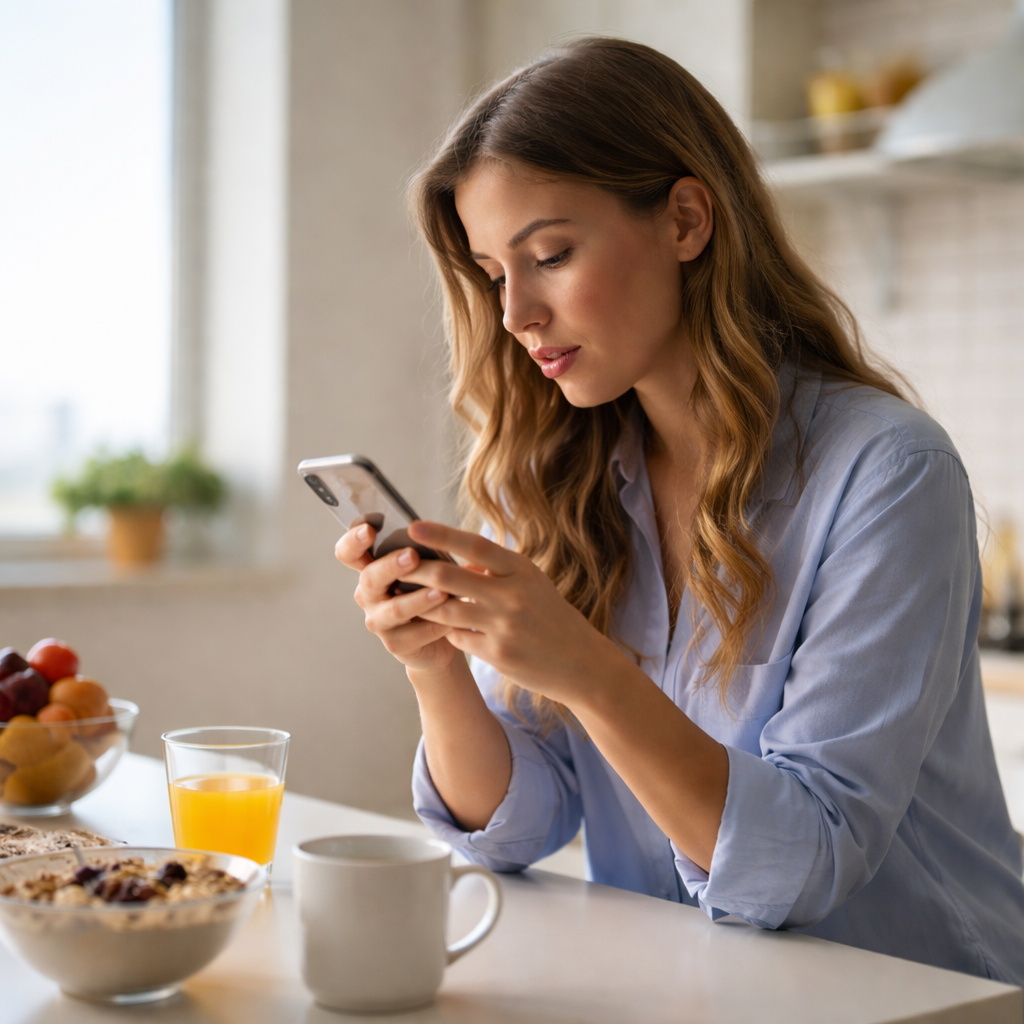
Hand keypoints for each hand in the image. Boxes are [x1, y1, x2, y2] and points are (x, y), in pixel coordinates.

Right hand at [334, 524, 458, 674]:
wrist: (442, 638)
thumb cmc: (432, 593)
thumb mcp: (430, 569)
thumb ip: (428, 554)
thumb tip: (440, 534)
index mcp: (372, 569)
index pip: (349, 553)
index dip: (354, 541)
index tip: (369, 530)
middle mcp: (369, 595)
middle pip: (370, 578)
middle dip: (391, 565)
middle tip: (413, 556)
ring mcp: (378, 621)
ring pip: (395, 609)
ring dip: (419, 599)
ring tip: (442, 592)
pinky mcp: (394, 644)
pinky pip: (413, 635)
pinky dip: (434, 627)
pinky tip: (452, 622)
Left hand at [396, 521, 629, 706]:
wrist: (582, 664)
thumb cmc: (552, 617)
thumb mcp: (531, 584)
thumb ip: (496, 571)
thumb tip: (458, 561)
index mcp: (522, 570)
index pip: (475, 545)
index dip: (442, 535)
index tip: (414, 526)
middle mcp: (512, 596)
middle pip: (450, 578)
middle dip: (417, 570)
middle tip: (394, 564)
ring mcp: (504, 627)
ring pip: (446, 611)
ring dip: (424, 604)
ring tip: (406, 596)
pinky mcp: (497, 654)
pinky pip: (457, 638)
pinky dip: (447, 631)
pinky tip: (444, 628)